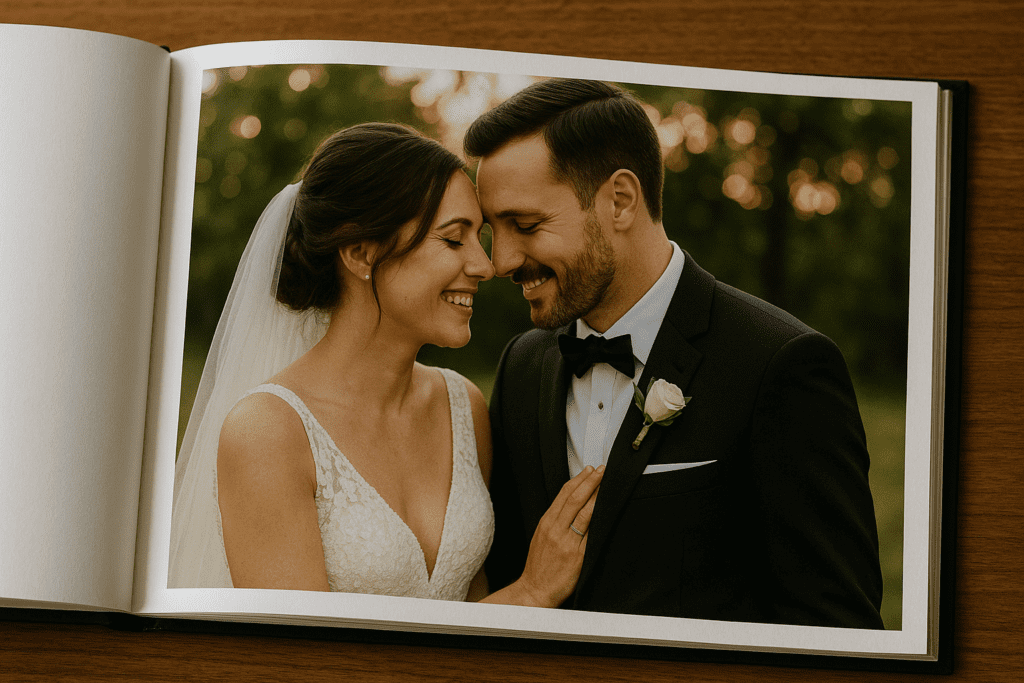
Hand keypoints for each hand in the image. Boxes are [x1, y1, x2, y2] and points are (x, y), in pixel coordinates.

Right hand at [515, 464, 603, 606]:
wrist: (535, 591)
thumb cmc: (539, 565)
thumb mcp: (542, 537)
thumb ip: (556, 521)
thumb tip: (573, 505)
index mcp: (546, 523)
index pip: (563, 494)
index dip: (578, 479)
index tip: (589, 470)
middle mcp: (555, 529)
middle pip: (574, 498)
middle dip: (590, 481)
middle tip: (601, 470)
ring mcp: (567, 542)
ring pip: (584, 512)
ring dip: (596, 494)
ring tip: (606, 483)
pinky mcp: (577, 555)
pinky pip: (591, 533)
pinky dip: (598, 518)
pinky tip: (606, 510)